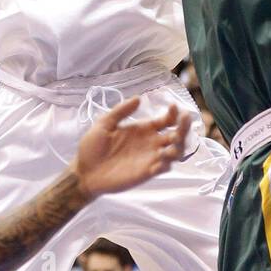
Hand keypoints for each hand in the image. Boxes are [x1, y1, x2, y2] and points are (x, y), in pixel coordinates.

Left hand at [72, 98, 190, 198]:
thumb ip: (121, 111)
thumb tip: (138, 98)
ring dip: (179, 146)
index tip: (174, 106)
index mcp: (143, 129)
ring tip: (175, 141)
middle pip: (175, 135)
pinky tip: (163, 159)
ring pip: (174, 152)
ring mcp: (150, 158)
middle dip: (184, 127)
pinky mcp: (146, 173)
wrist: (84, 171)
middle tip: (185, 119)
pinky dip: (166, 163)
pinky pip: (162, 168)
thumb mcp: (105, 123)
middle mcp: (150, 143)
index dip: (173, 114)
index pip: (165, 121)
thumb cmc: (93, 146)